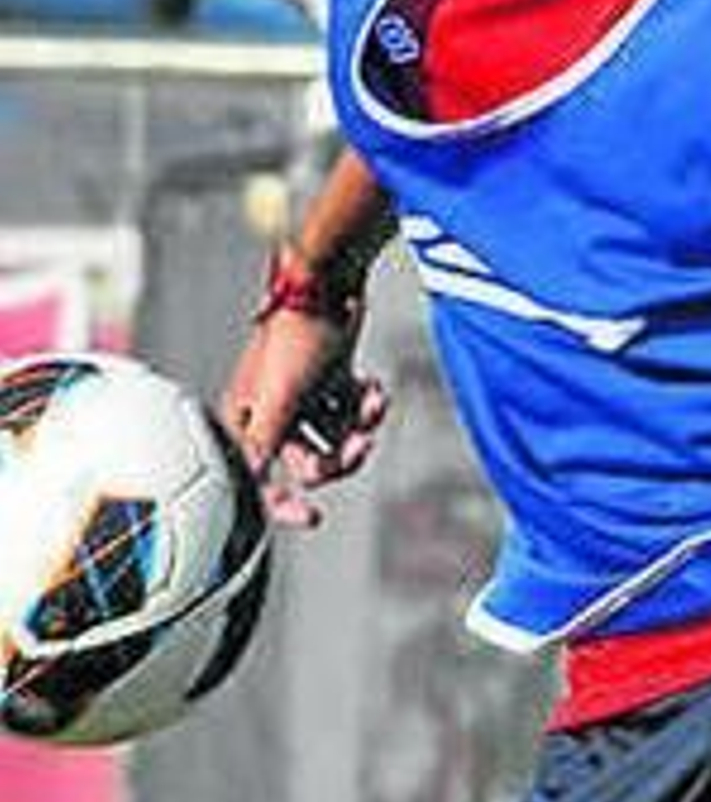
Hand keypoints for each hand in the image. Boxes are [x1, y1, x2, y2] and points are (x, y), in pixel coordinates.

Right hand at [220, 311, 387, 528]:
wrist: (330, 283)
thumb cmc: (297, 335)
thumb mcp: (280, 397)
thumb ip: (263, 445)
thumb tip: (248, 486)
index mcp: (245, 420)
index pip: (257, 479)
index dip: (281, 503)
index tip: (311, 518)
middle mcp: (270, 414)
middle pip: (308, 463)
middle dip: (340, 456)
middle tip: (362, 445)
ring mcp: (301, 399)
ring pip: (335, 440)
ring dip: (359, 428)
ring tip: (371, 408)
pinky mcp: (329, 383)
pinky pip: (350, 415)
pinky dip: (366, 406)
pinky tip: (373, 390)